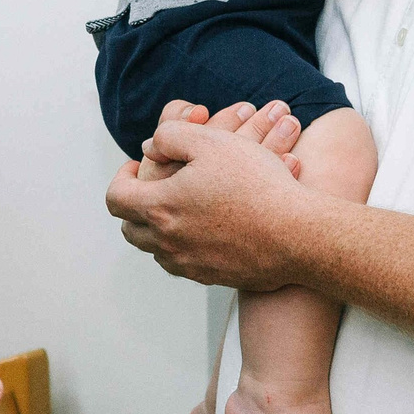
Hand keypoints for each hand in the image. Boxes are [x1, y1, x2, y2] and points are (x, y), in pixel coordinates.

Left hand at [109, 110, 317, 290]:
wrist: (297, 235)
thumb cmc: (256, 184)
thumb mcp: (212, 142)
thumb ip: (171, 136)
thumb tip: (150, 147)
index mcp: (160, 208)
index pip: (116, 198)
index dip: (121, 177)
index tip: (137, 165)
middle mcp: (167, 242)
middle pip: (130, 228)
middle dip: (134, 206)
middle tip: (152, 188)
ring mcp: (189, 264)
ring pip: (155, 249)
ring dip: (157, 228)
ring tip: (177, 207)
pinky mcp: (211, 278)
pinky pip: (182, 263)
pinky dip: (182, 245)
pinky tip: (203, 228)